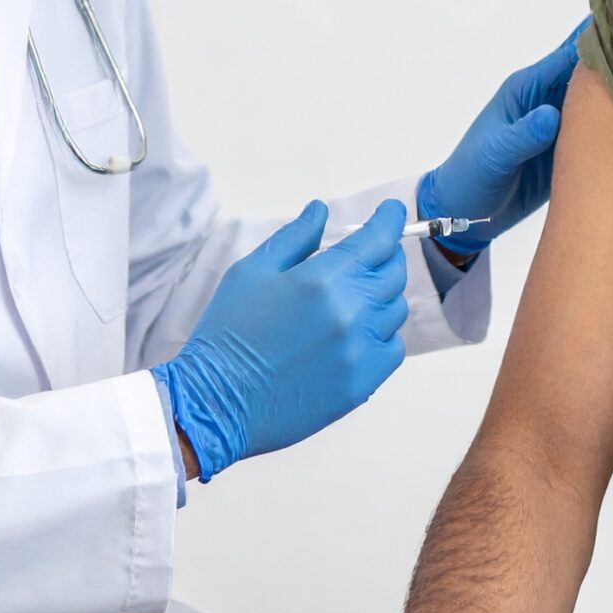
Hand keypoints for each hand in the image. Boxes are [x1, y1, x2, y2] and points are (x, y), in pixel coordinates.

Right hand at [157, 200, 409, 479]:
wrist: (217, 402)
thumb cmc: (227, 333)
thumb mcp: (251, 272)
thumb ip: (295, 237)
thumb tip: (322, 210)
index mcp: (322, 279)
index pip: (378, 239)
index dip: (389, 219)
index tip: (391, 211)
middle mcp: (350, 312)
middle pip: (393, 272)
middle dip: (384, 256)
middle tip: (369, 255)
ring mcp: (360, 351)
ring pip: (395, 309)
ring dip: (381, 295)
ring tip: (354, 297)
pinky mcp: (363, 383)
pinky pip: (393, 348)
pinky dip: (383, 334)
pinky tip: (357, 333)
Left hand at [419, 17, 589, 253]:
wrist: (464, 213)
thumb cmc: (471, 176)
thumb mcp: (494, 155)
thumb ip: (522, 135)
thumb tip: (552, 116)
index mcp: (528, 89)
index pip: (570, 54)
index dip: (602, 37)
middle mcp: (548, 99)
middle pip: (591, 72)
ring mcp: (561, 125)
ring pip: (601, 100)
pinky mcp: (569, 150)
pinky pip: (600, 131)